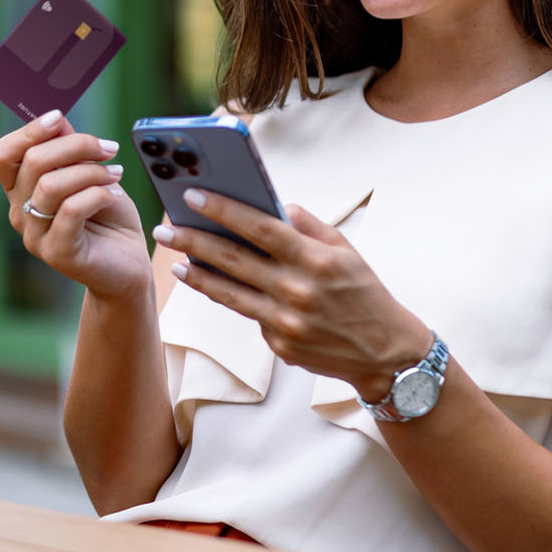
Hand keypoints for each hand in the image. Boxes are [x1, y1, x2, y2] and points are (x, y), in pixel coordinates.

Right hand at [0, 111, 148, 298]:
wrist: (128, 263)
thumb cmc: (107, 216)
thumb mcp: (89, 173)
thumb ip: (70, 150)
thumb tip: (56, 119)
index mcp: (20, 190)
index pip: (2, 154)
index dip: (28, 131)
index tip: (60, 118)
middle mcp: (19, 213)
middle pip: (33, 162)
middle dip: (76, 146)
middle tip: (109, 149)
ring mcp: (34, 236)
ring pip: (51, 185)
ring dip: (91, 172)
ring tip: (116, 175)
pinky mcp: (57, 253)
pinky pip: (71, 210)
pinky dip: (98, 194)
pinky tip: (114, 195)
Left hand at [152, 190, 430, 400]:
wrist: (386, 354)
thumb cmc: (364, 293)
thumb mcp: (345, 250)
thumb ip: (308, 225)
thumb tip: (273, 204)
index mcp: (316, 259)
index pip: (260, 228)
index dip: (223, 211)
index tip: (192, 196)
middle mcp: (298, 290)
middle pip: (235, 260)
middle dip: (193, 241)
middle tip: (164, 229)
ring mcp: (287, 322)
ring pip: (230, 293)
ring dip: (197, 275)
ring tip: (177, 261)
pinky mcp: (280, 346)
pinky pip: (248, 316)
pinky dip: (228, 298)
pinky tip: (208, 284)